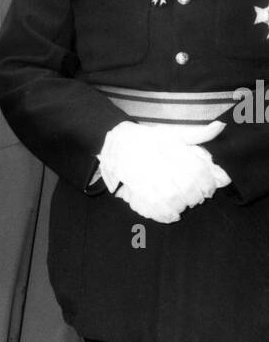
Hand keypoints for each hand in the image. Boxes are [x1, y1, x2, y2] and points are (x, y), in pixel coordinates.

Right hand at [99, 121, 228, 222]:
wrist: (120, 147)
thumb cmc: (151, 140)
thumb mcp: (175, 133)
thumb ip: (199, 134)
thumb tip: (221, 126)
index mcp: (175, 151)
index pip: (201, 174)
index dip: (208, 184)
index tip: (208, 188)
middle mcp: (164, 167)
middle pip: (191, 190)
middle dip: (197, 196)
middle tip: (195, 195)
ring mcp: (151, 182)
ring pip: (177, 202)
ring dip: (184, 204)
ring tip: (183, 201)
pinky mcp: (141, 194)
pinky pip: (161, 211)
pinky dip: (170, 215)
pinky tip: (173, 212)